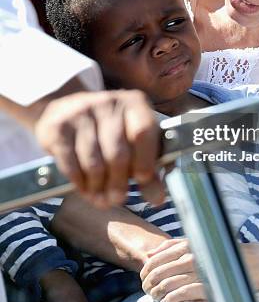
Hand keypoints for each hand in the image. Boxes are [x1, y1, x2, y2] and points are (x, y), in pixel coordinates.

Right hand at [35, 89, 162, 206]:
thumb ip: (147, 169)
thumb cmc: (109, 130)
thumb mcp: (133, 142)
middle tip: (116, 199)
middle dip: (118, 182)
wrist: (65, 109)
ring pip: (93, 161)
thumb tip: (157, 198)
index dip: (145, 159)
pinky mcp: (58, 126)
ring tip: (100, 198)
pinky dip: (79, 182)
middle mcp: (108, 102)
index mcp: (134, 103)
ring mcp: (81, 112)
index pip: (144, 131)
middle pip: (117, 152)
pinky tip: (84, 188)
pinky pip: (70, 163)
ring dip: (97, 186)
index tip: (142, 180)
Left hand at [140, 238, 212, 301]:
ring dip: (157, 293)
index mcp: (186, 245)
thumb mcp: (189, 245)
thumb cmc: (205, 256)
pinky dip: (170, 299)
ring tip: (155, 297)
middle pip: (159, 273)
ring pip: (168, 284)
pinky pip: (182, 294)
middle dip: (149, 284)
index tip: (142, 278)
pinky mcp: (206, 287)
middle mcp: (192, 257)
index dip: (146, 270)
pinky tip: (166, 301)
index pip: (157, 259)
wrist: (232, 268)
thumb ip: (170, 247)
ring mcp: (199, 272)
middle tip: (146, 291)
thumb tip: (149, 254)